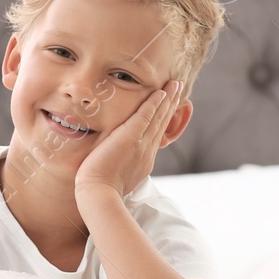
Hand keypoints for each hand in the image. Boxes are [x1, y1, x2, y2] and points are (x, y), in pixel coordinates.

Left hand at [75, 80, 182, 198]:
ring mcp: (141, 144)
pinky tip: (160, 92)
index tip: (169, 107)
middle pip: (163, 122)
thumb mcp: (119, 178)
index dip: (165, 118)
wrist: (100, 194)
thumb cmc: (101, 190)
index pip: (157, 134)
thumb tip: (120, 166)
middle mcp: (148, 151)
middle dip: (171, 104)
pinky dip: (154, 103)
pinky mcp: (131, 138)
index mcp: (145, 160)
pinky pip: (146, 116)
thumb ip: (122, 168)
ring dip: (167, 99)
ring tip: (175, 84)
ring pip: (158, 117)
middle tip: (178, 88)